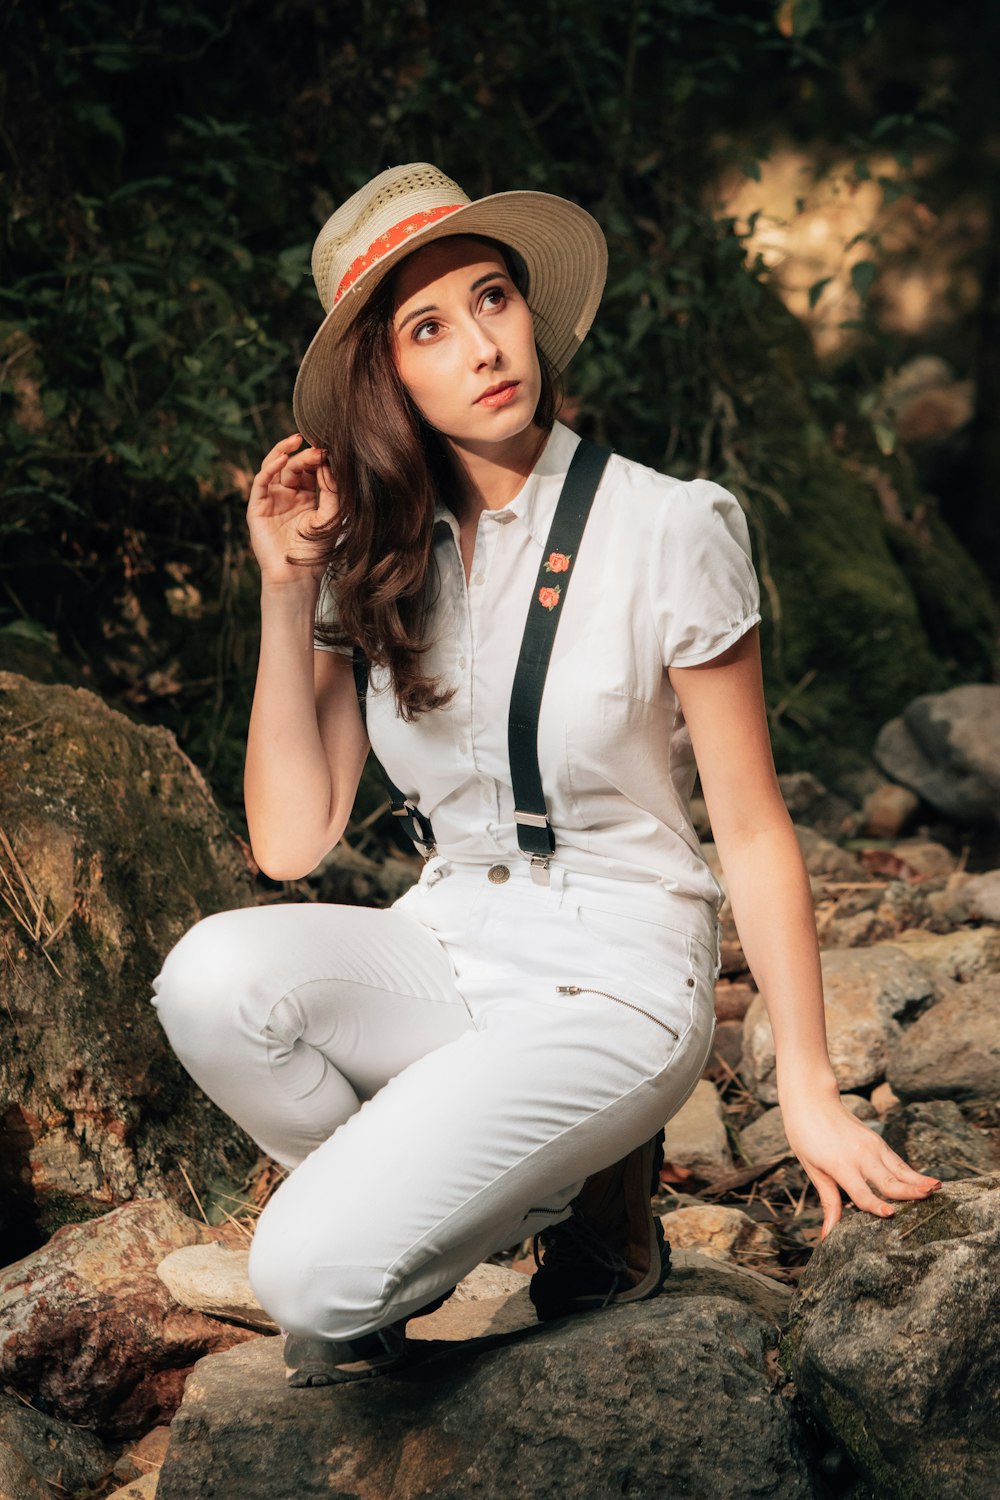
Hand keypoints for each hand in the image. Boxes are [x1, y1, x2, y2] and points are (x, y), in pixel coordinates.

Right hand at [246, 433, 339, 587]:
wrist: (297, 575)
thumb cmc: (315, 551)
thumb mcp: (330, 516)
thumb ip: (331, 490)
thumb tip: (328, 462)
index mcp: (304, 498)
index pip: (309, 470)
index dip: (318, 460)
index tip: (331, 452)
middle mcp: (285, 496)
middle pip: (293, 466)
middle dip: (305, 456)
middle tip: (319, 449)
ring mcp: (270, 500)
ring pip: (274, 467)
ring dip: (284, 451)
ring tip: (296, 440)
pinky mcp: (257, 507)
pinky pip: (261, 481)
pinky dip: (270, 468)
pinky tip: (283, 460)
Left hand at [780, 1088, 941, 1240]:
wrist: (811, 1100)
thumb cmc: (806, 1137)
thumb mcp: (813, 1170)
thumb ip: (828, 1202)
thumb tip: (827, 1235)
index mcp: (840, 1165)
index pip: (860, 1190)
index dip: (874, 1204)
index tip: (890, 1213)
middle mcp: (860, 1155)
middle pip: (888, 1178)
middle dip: (908, 1190)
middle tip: (929, 1198)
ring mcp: (872, 1146)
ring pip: (899, 1168)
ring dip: (919, 1180)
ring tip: (938, 1189)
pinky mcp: (878, 1142)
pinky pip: (898, 1161)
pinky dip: (913, 1173)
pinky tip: (928, 1182)